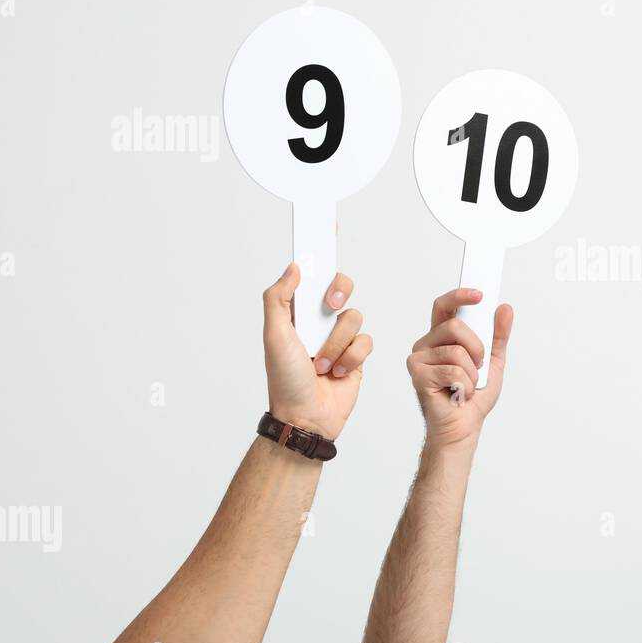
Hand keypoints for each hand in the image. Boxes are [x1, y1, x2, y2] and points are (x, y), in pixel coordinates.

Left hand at [263, 264, 373, 440]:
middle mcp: (318, 321)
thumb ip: (279, 298)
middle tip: (327, 306)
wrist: (307, 417)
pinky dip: (351, 358)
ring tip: (322, 363)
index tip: (327, 225)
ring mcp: (339, 337)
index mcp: (296, 312)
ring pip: (354, 317)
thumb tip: (294, 267)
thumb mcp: (274, 335)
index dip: (319, 253)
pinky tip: (337, 373)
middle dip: (337, 292)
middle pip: (341, 286)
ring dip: (337, 343)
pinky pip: (366, 341)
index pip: (309, 275)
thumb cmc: (285, 381)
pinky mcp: (357, 355)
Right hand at [406, 289, 512, 450]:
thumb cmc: (473, 397)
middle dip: (477, 348)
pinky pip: (453, 371)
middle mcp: (426, 345)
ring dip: (472, 373)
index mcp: (441, 337)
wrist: (463, 428)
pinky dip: (465, 386)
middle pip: (455, 327)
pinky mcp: (418, 376)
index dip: (460, 296)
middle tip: (479, 365)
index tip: (480, 294)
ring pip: (457, 352)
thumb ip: (498, 335)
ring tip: (466, 385)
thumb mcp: (493, 362)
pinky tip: (458, 395)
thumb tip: (504, 308)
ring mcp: (418, 360)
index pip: (444, 306)